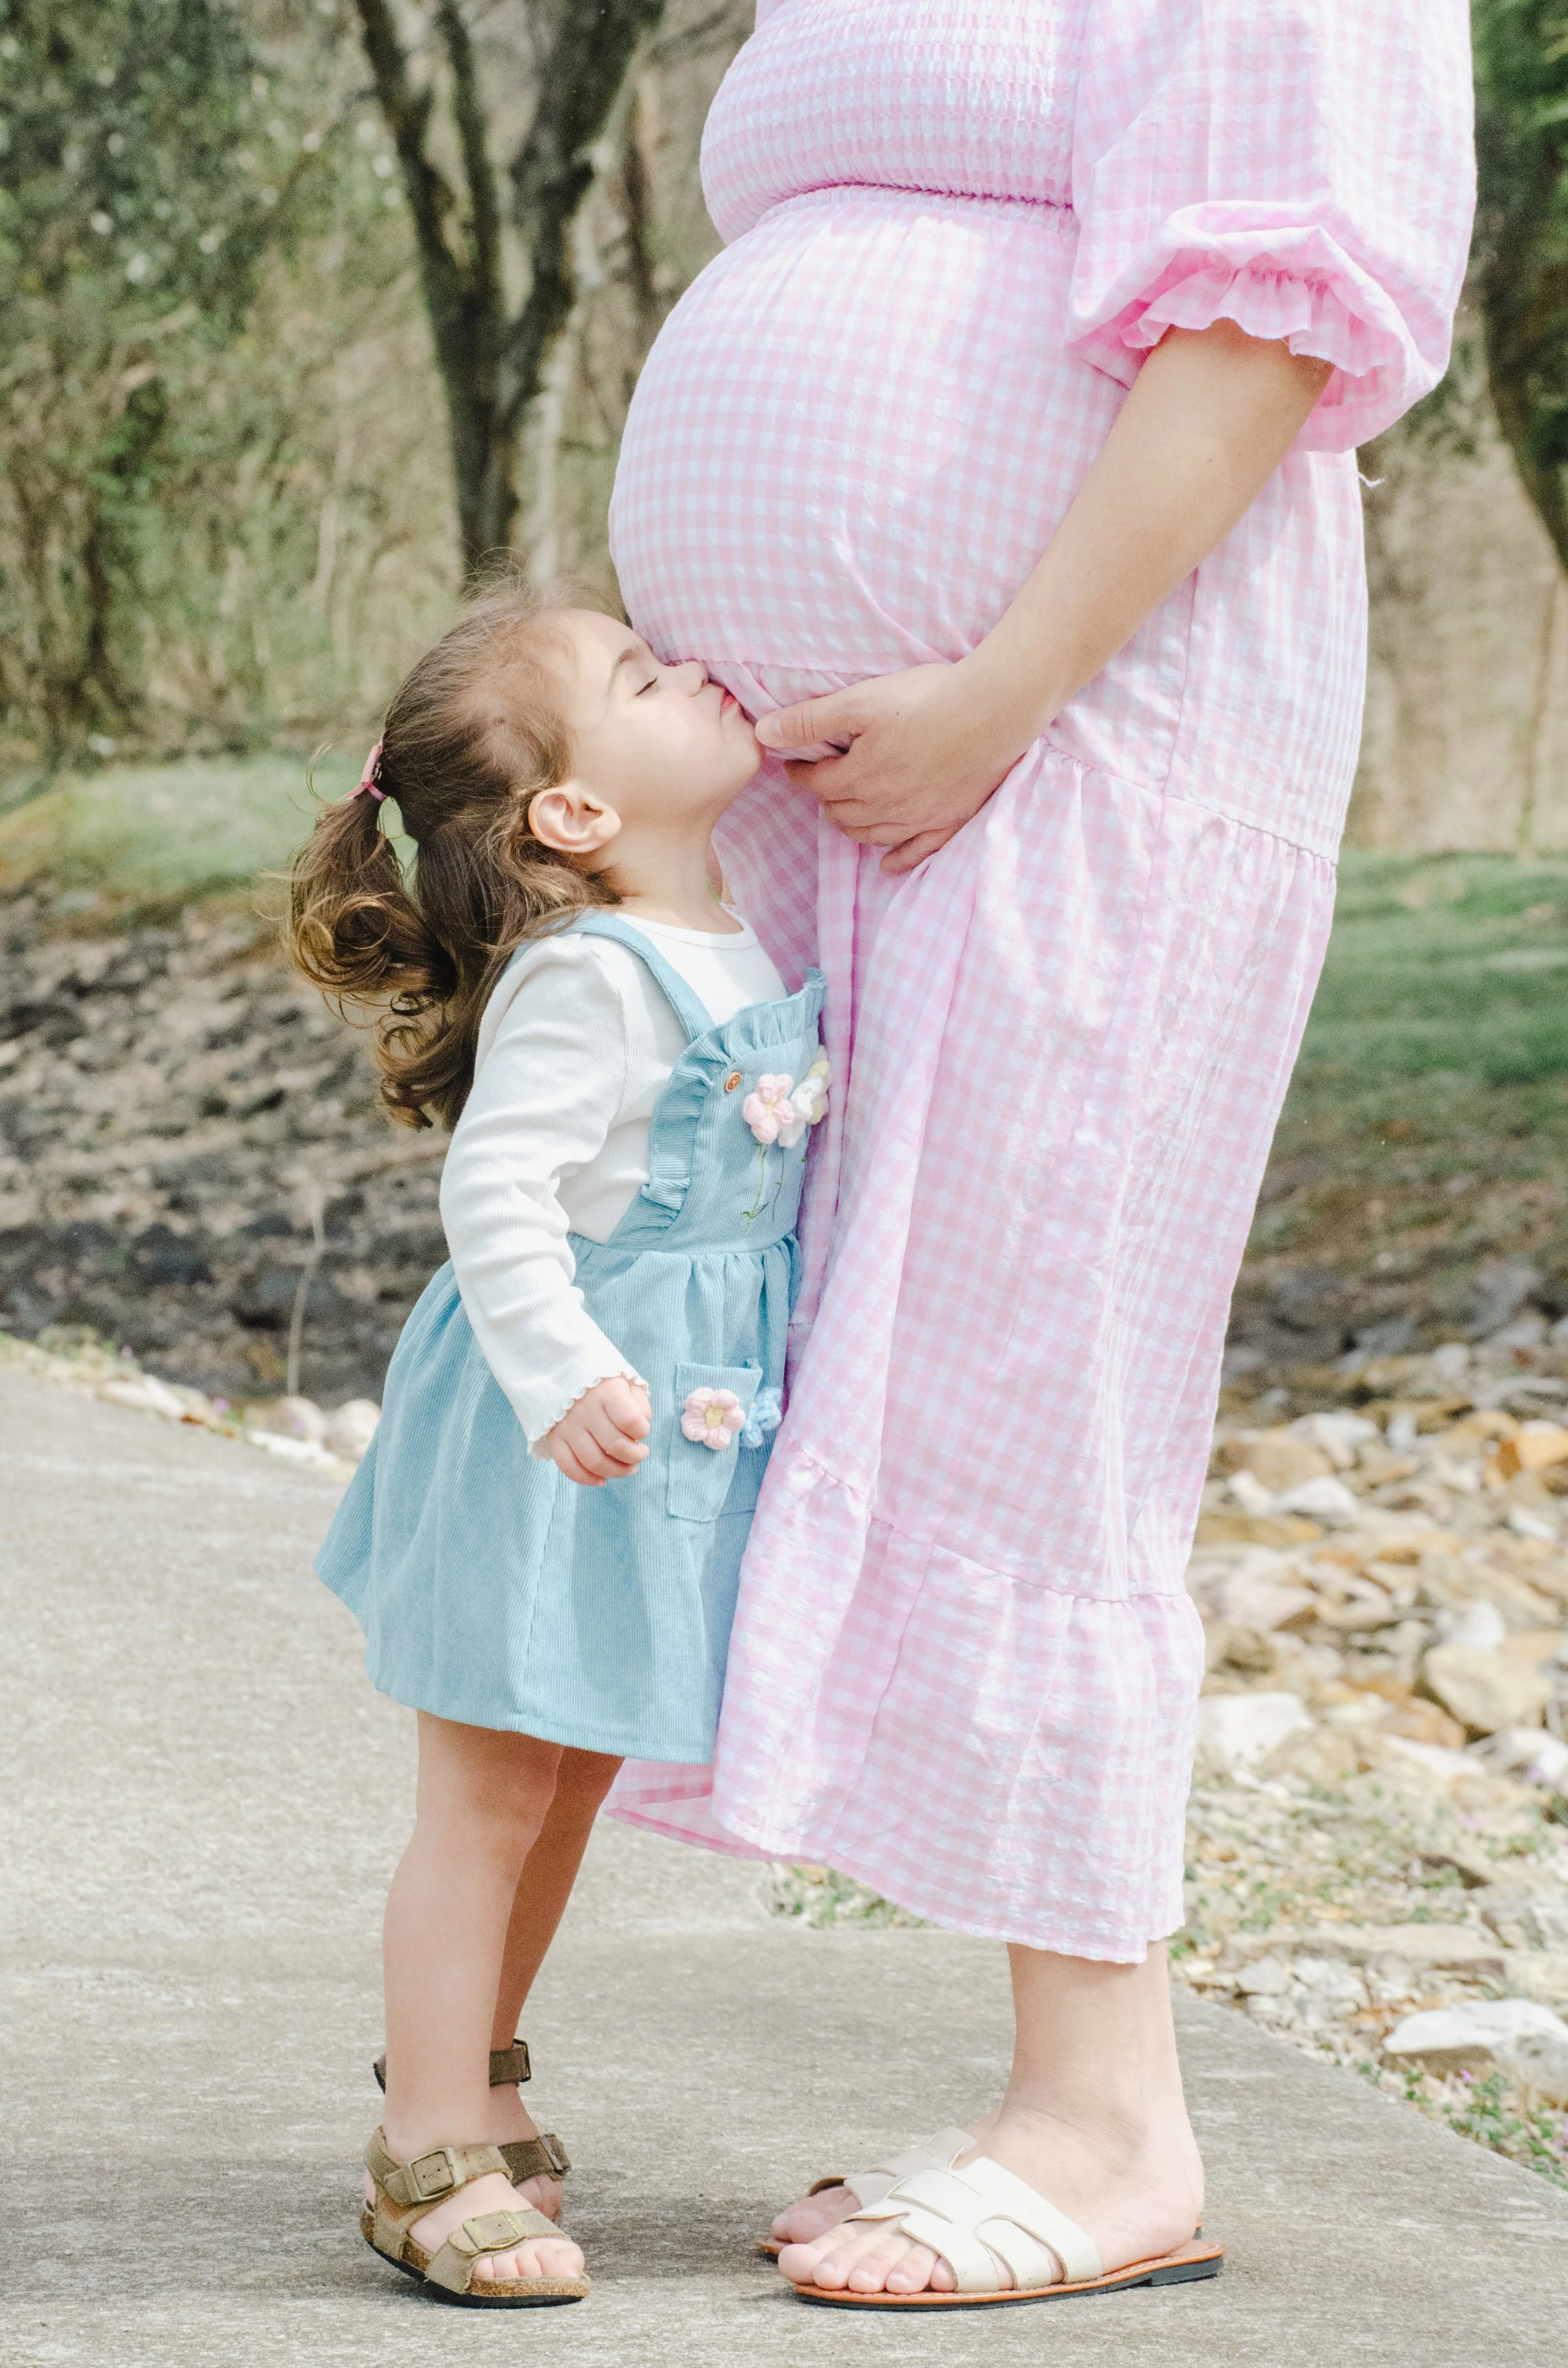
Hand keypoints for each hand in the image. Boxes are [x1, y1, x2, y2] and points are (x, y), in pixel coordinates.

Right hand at [541, 1376, 651, 1486]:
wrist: (558, 1367)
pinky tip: (602, 1480)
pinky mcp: (554, 1438)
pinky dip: (586, 1479)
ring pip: (593, 1461)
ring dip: (616, 1471)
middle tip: (641, 1454)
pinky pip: (568, 1466)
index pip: (630, 1421)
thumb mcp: (625, 1379)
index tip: (642, 1431)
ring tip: (629, 1468)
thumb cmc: (600, 1376)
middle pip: (614, 1445)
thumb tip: (641, 1430)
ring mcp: (568, 1426)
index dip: (642, 1432)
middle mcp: (586, 1410)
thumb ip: (639, 1403)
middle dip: (635, 1456)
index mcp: (606, 1391)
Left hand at [755, 653, 1041, 873]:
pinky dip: (897, 859)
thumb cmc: (928, 698)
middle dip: (824, 799)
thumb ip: (810, 719)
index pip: (816, 783)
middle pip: (840, 812)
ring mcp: (918, 818)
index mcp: (860, 776)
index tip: (793, 764)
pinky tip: (888, 862)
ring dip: (851, 826)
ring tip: (844, 812)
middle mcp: (885, 805)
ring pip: (871, 835)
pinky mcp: (948, 821)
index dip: (799, 773)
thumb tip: (763, 732)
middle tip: (821, 784)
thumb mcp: (861, 700)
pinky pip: (916, 852)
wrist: (994, 710)